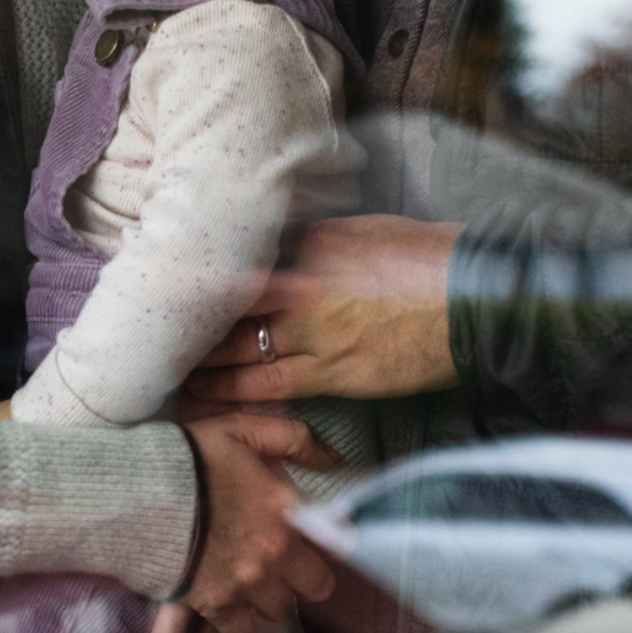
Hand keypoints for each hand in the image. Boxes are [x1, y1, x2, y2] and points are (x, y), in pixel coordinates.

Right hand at [178, 411, 338, 632]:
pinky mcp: (215, 606)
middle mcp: (273, 555)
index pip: (336, 544)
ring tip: (249, 585)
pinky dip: (238, 626)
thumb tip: (332, 459)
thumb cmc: (188, 457)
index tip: (309, 540)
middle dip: (298, 578)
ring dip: (268, 600)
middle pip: (311, 589)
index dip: (323, 543)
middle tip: (279, 565)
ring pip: (277, 612)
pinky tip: (229, 612)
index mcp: (285, 512)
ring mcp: (244, 584)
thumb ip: (292, 438)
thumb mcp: (241, 429)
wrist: (133, 493)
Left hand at [183, 220, 460, 407]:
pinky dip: (237, 396)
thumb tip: (281, 250)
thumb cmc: (424, 259)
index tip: (176, 291)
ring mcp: (316, 334)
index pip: (239, 264)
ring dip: (205, 368)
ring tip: (176, 376)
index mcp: (310, 246)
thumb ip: (316, 243)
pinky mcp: (335, 375)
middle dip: (194, 329)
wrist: (471, 298)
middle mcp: (304, 288)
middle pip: (230, 310)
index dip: (203, 283)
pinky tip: (210, 401)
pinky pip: (273, 389)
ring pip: (241, 353)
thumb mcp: (364, 231)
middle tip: (160, 341)